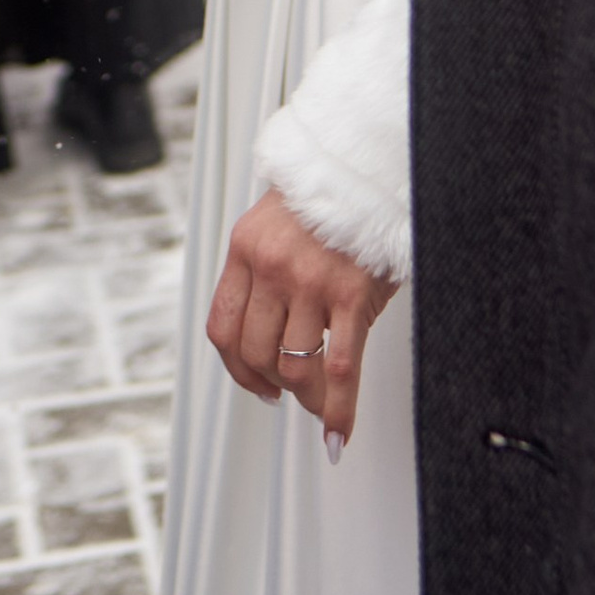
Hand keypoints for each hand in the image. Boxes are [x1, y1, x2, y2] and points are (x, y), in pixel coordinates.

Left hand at [206, 189, 397, 451]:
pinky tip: (339, 430)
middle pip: (255, 353)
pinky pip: (339, 369)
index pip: (223, 328)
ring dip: (306, 397)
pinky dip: (338, 410)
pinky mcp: (352, 295)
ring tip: (318, 402)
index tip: (254, 382)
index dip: (237, 368)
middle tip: (288, 393)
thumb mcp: (278, 221)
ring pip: (293, 367)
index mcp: (246, 248)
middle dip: (271, 384)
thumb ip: (264, 269)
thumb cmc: (330, 194)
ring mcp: (311, 283)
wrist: (371, 164)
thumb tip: (265, 329)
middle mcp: (272, 266)